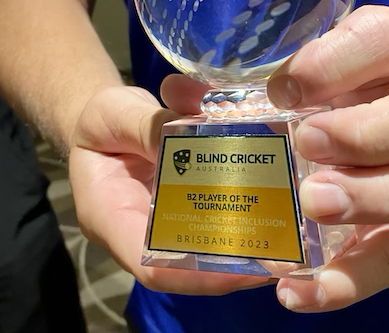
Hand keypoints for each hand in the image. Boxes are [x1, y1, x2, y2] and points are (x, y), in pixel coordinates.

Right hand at [69, 86, 268, 293]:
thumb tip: (191, 134)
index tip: (248, 268)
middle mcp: (140, 226)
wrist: (106, 118)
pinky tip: (272, 194)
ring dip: (246, 239)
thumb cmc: (100, 118)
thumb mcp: (114, 114)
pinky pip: (211, 212)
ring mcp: (164, 216)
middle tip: (284, 252)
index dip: (200, 274)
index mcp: (110, 215)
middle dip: (236, 261)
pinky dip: (239, 207)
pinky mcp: (182, 199)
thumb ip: (148, 125)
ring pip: (206, 240)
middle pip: (189, 261)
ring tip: (287, 232)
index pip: (153, 265)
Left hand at [162, 5, 388, 310]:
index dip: (342, 60)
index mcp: (378, 60)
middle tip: (308, 144)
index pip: (388, 36)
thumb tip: (177, 92)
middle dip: (374, 130)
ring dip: (379, 196)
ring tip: (312, 204)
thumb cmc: (303, 106)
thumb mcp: (265, 88)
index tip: (284, 89)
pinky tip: (296, 288)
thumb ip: (227, 89)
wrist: (352, 147)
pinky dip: (351, 278)